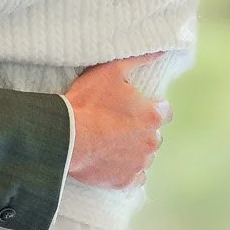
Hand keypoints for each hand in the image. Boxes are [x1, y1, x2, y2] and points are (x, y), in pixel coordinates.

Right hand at [63, 58, 169, 189]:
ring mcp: (138, 164)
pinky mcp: (125, 181)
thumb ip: (140, 59)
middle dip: (141, 130)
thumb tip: (162, 49)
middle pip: (154, 135)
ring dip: (134, 150)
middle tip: (117, 124)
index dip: (150, 108)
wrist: (64, 136)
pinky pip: (135, 178)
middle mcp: (151, 142)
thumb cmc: (87, 101)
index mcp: (152, 116)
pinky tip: (114, 162)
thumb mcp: (112, 70)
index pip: (164, 112)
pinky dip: (128, 171)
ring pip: (145, 157)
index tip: (134, 108)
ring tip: (112, 143)